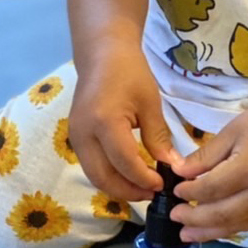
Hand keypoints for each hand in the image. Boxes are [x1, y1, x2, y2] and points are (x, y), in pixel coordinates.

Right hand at [69, 52, 183, 202]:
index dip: (144, 179)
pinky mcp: (75, 137)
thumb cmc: (130, 72)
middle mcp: (83, 134)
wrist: (102, 53)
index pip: (124, 163)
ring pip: (94, 175)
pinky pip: (91, 165)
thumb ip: (158, 137)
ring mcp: (75, 137)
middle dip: (128, 191)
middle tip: (152, 194)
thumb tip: (172, 167)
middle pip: (102, 177)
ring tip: (143, 187)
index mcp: (104, 122)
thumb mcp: (150, 103)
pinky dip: (109, 175)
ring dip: (118, 186)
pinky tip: (128, 175)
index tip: (163, 184)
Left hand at [171, 96, 247, 242]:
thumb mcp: (233, 131)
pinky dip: (230, 227)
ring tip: (188, 234)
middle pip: (222, 215)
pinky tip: (215, 228)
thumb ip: (206, 156)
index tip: (174, 191)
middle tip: (175, 217)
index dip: (189, 193)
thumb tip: (180, 173)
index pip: (211, 189)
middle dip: (195, 219)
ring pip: (236, 225)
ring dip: (210, 231)